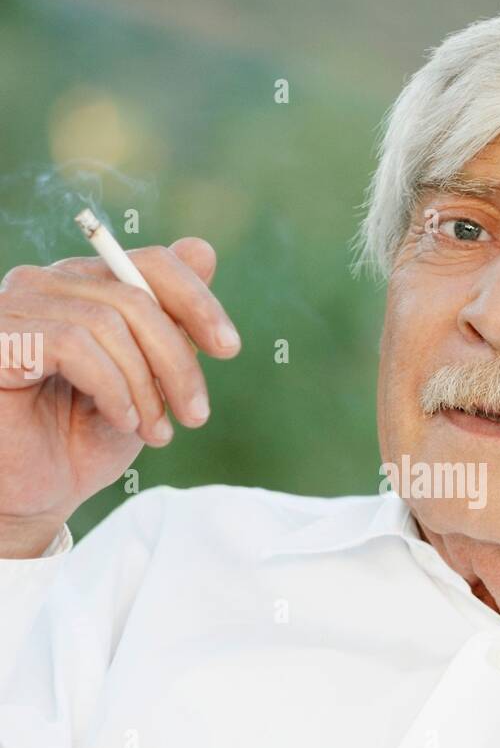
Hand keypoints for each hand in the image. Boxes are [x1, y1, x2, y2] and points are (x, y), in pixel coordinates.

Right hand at [0, 237, 239, 555]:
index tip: (228, 349)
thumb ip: (169, 322)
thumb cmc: (81, 441)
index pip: (148, 264)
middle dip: (177, 360)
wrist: (31, 499)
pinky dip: (111, 386)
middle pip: (135, 295)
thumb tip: (203, 248)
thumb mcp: (144, 382)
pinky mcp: (0, 340)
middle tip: (194, 415)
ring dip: (145, 386)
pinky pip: (73, 343)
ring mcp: (15, 307)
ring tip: (155, 431)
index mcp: (81, 286)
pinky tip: (120, 420)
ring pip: (108, 322)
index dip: (196, 300)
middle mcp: (44, 284)